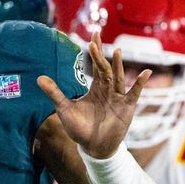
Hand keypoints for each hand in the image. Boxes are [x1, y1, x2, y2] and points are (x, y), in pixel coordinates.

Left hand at [37, 31, 150, 157]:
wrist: (93, 147)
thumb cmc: (80, 128)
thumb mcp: (65, 108)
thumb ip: (55, 93)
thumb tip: (38, 78)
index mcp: (96, 88)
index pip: (96, 66)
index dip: (95, 52)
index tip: (93, 36)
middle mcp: (108, 90)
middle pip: (105, 69)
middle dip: (100, 55)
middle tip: (95, 39)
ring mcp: (118, 98)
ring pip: (118, 78)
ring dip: (118, 65)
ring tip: (116, 51)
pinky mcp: (126, 108)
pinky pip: (134, 93)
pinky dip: (140, 83)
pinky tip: (145, 73)